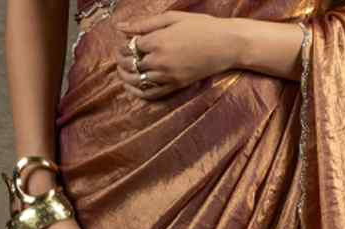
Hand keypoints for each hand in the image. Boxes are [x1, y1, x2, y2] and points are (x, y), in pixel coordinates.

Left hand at [113, 12, 241, 100]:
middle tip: (120, 56)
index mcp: (157, 41)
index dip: (123, 45)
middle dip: (122, 60)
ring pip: (138, 80)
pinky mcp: (176, 86)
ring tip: (122, 72)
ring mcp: (168, 76)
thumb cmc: (201, 26)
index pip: (130, 46)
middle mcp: (160, 60)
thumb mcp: (171, 18)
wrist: (225, 45)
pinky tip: (132, 88)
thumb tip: (119, 27)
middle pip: (131, 63)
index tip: (122, 43)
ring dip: (126, 77)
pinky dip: (139, 93)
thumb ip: (144, 24)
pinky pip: (152, 94)